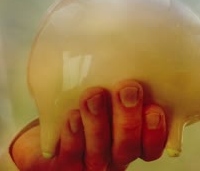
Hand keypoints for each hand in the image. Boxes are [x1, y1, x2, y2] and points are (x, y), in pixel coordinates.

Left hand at [11, 80, 168, 169]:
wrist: (44, 125)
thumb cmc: (82, 103)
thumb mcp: (106, 90)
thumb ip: (121, 79)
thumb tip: (138, 41)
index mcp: (129, 142)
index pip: (151, 146)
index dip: (155, 132)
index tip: (155, 108)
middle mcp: (112, 157)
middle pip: (127, 148)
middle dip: (128, 119)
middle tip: (127, 89)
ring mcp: (87, 164)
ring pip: (99, 153)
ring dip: (98, 123)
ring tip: (93, 95)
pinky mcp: (62, 165)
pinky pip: (70, 156)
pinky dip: (73, 136)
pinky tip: (72, 116)